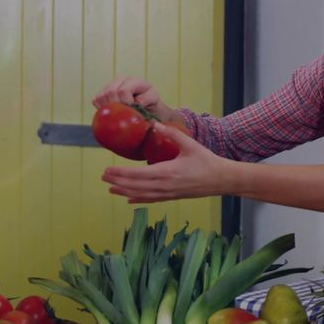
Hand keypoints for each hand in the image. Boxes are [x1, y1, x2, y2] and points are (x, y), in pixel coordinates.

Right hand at [93, 77, 173, 121]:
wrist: (147, 108)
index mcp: (135, 81)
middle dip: (116, 106)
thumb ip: (146, 99)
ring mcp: (111, 86)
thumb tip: (136, 102)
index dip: (125, 103)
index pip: (123, 91)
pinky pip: (96, 100)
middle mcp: (121, 80)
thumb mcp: (153, 100)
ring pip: (101, 96)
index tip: (131, 111)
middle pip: (110, 92)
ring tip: (118, 113)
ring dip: (108, 107)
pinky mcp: (103, 92)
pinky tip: (111, 112)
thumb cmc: (151, 104)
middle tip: (123, 114)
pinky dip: (101, 108)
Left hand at [101, 122, 230, 203]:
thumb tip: (154, 123)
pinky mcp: (172, 197)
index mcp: (167, 172)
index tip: (108, 170)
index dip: (121, 173)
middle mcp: (165, 186)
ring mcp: (168, 193)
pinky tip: (129, 199)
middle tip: (103, 177)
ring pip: (141, 195)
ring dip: (124, 191)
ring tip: (110, 188)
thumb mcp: (190, 144)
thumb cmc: (207, 161)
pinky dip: (138, 199)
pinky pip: (151, 199)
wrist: (221, 179)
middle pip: (135, 186)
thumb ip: (172, 134)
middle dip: (118, 182)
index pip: (138, 175)